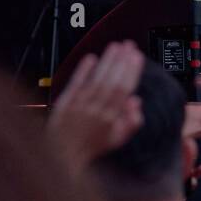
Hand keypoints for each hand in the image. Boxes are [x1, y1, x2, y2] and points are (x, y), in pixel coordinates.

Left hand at [47, 41, 145, 173]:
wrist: (63, 156)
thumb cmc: (91, 147)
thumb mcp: (117, 140)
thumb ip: (131, 122)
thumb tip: (137, 102)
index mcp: (111, 119)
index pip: (124, 90)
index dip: (132, 72)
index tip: (137, 56)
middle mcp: (96, 111)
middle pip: (112, 82)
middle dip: (122, 61)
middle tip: (128, 45)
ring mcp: (80, 107)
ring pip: (97, 80)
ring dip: (107, 61)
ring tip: (115, 47)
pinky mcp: (65, 104)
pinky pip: (76, 84)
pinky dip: (84, 71)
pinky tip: (91, 58)